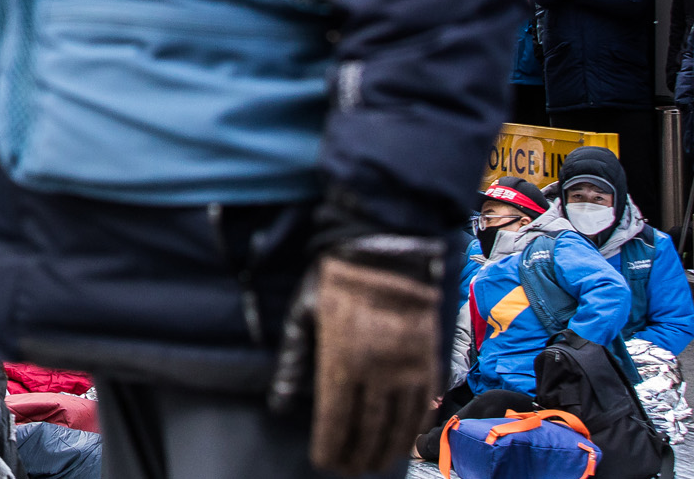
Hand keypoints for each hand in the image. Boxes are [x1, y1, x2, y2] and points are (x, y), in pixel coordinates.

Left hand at [270, 240, 441, 474]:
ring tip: (376, 464)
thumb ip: (293, 364)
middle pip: (369, 427)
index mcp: (342, 360)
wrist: (382, 250)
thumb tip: (278, 404)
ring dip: (387, 448)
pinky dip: (413, 427)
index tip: (325, 463)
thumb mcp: (303, 317)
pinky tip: (404, 439)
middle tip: (350, 471)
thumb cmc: (333, 281)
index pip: (336, 419)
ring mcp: (407, 366)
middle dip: (358, 454)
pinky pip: (423, 404)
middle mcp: (377, 370)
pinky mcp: (428, 359)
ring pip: (399, 422)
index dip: (332, 446)